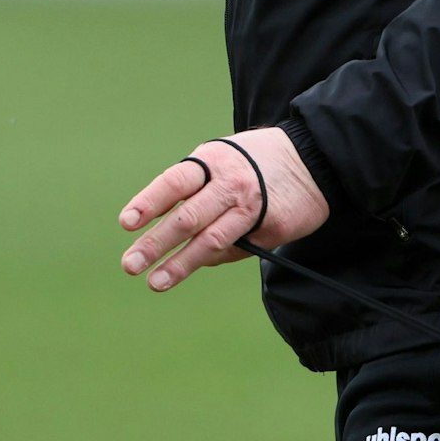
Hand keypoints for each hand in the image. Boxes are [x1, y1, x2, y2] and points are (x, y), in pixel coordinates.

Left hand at [118, 127, 329, 292]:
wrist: (313, 158)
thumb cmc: (254, 162)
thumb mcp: (222, 160)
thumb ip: (195, 191)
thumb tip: (168, 234)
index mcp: (212, 162)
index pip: (175, 182)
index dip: (150, 201)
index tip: (127, 222)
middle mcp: (230, 184)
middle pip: (188, 217)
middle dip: (156, 243)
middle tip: (130, 264)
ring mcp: (251, 209)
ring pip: (210, 241)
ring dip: (180, 264)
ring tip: (155, 282)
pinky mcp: (270, 230)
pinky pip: (236, 250)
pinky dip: (215, 258)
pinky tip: (199, 263)